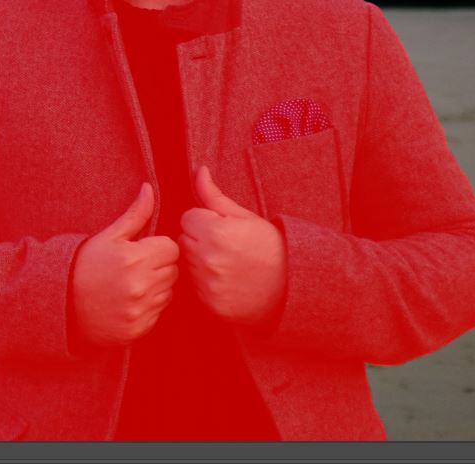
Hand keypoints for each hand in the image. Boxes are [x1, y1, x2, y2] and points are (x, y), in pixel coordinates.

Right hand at [69, 182, 178, 347]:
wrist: (62, 304)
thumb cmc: (84, 265)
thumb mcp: (107, 237)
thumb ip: (135, 215)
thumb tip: (149, 189)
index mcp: (133, 258)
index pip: (171, 248)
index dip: (159, 246)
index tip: (143, 249)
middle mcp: (140, 286)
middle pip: (173, 270)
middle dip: (159, 265)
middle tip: (137, 266)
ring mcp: (140, 310)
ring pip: (169, 292)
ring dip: (157, 287)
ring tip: (131, 283)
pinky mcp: (139, 329)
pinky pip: (159, 313)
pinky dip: (149, 307)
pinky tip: (128, 301)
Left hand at [179, 166, 285, 327]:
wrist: (290, 287)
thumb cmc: (268, 247)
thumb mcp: (245, 216)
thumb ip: (214, 196)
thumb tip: (199, 171)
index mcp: (215, 232)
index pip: (187, 218)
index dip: (203, 220)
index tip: (221, 228)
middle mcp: (207, 259)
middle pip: (183, 240)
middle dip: (198, 239)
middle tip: (224, 245)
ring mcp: (207, 284)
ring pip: (185, 263)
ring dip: (198, 260)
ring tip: (225, 262)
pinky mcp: (208, 303)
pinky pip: (193, 286)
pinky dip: (203, 282)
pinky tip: (224, 279)